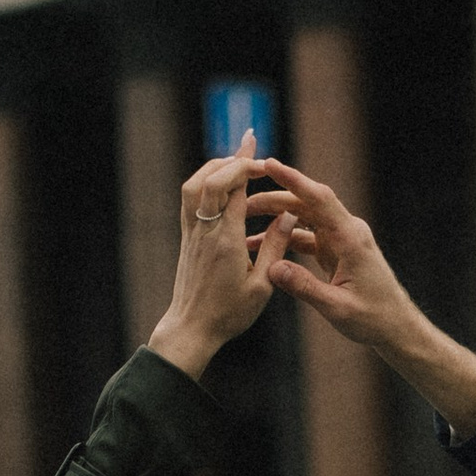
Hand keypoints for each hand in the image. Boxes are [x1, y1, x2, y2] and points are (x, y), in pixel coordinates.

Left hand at [147, 136, 290, 379]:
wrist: (191, 328)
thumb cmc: (229, 313)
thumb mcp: (262, 285)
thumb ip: (276, 247)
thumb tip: (287, 216)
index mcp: (226, 240)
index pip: (231, 190)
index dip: (244, 165)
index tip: (258, 149)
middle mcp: (205, 231)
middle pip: (211, 179)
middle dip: (232, 159)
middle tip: (252, 148)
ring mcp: (193, 233)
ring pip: (195, 185)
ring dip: (214, 167)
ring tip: (235, 161)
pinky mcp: (187, 238)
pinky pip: (190, 199)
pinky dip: (204, 182)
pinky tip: (219, 182)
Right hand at [256, 157, 475, 434]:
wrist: (396, 327)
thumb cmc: (373, 318)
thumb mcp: (337, 308)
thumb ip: (304, 287)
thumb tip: (272, 267)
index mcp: (350, 238)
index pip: (319, 199)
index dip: (293, 179)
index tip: (269, 164)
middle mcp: (347, 232)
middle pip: (307, 204)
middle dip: (275, 198)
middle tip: (244, 202)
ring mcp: (342, 240)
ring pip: (304, 219)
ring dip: (277, 218)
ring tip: (245, 220)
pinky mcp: (337, 251)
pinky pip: (307, 238)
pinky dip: (285, 239)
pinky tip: (262, 246)